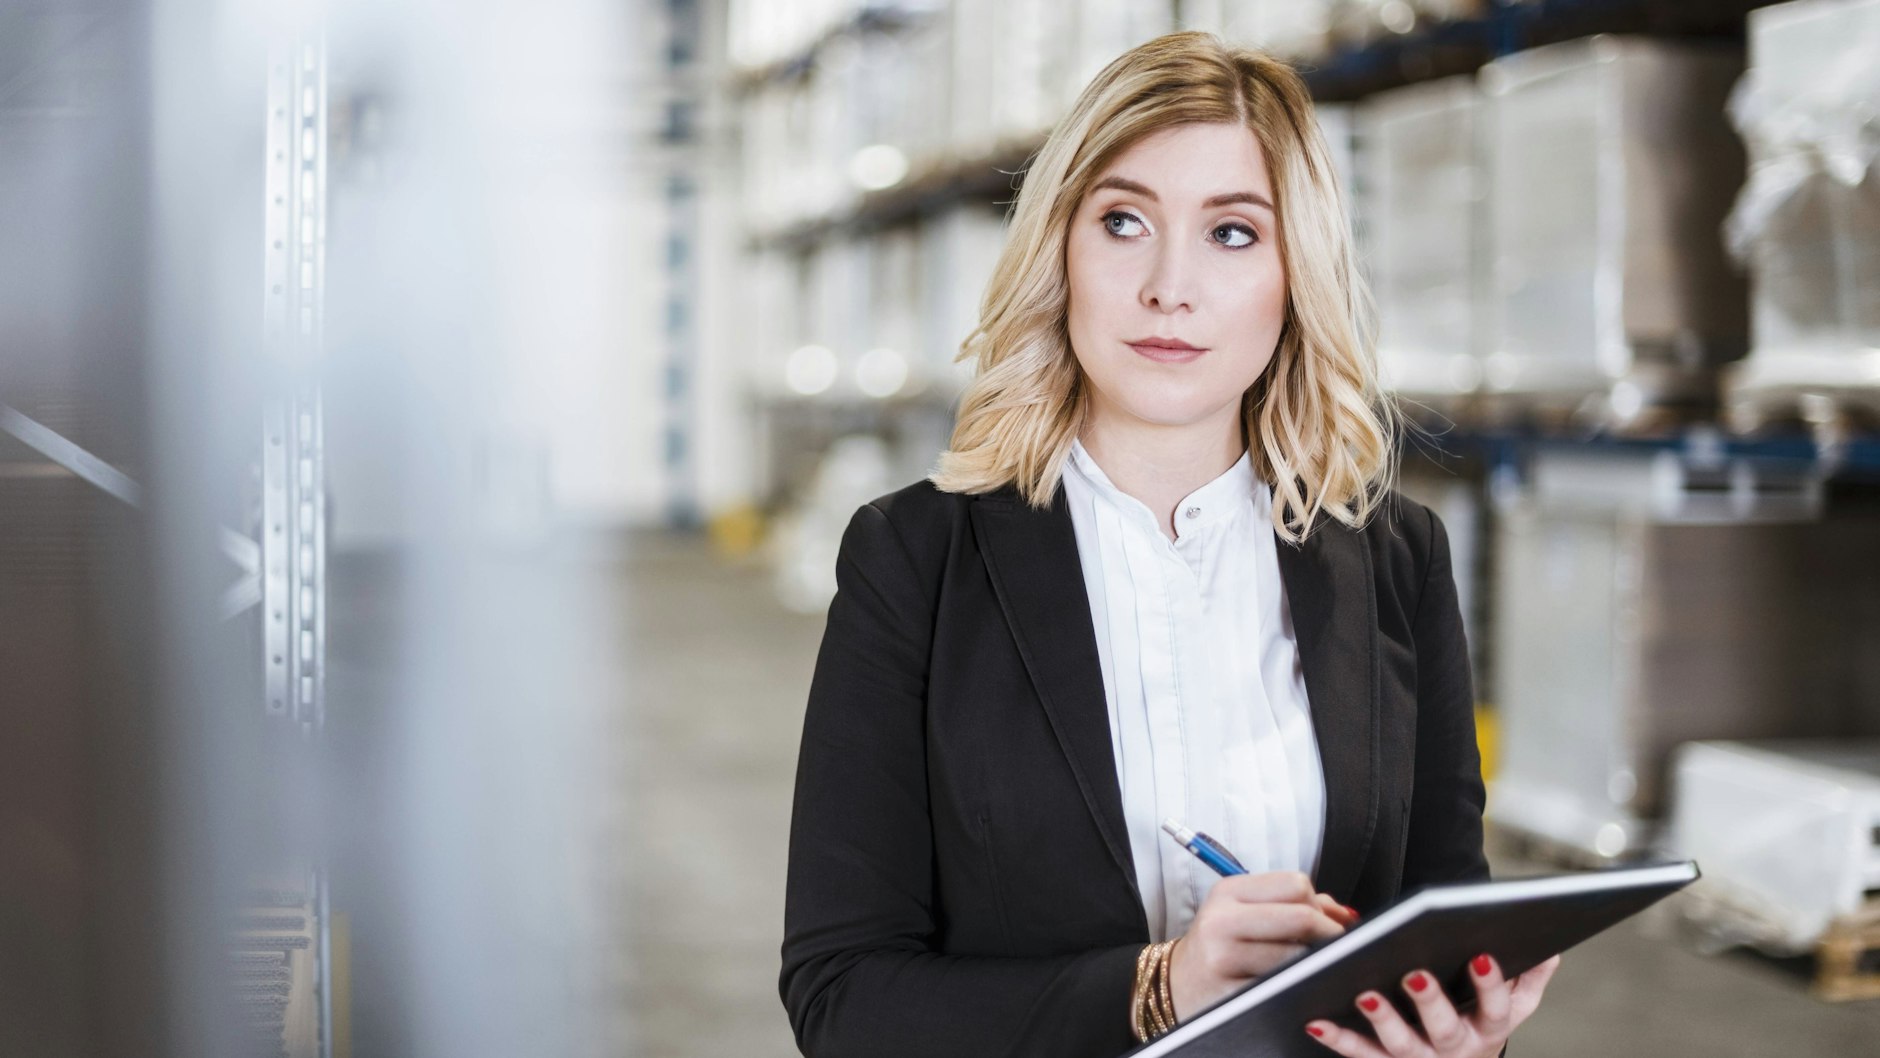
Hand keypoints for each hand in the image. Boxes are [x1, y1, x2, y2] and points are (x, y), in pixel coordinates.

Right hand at [1169, 871, 1354, 1019]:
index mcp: (1228, 891)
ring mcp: (1224, 958)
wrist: (1176, 984)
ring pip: (1299, 956)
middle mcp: (1222, 920)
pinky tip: (1292, 985)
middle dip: (1329, 934)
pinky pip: (1284, 986)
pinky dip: (1298, 986)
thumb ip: (1293, 904)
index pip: (1295, 884)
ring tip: (1311, 967)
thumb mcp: (1243, 912)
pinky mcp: (1231, 992)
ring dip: (1316, 964)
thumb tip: (1345, 915)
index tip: (1328, 923)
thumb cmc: (1219, 945)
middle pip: (1302, 917)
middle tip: (1336, 948)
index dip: (1320, 905)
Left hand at [1304, 953, 1561, 1057]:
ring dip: (1382, 1021)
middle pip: (1445, 1030)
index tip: (1482, 956)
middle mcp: (1456, 1050)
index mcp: (1488, 1028)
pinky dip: (1338, 1038)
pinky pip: (1361, 1054)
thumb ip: (1529, 978)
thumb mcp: (1511, 1006)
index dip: (1492, 985)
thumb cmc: (1478, 1021)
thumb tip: (1551, 948)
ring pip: (1401, 1046)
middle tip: (1414, 975)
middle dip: (1431, 1003)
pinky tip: (1316, 1018)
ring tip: (1365, 995)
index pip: (1496, 1009)